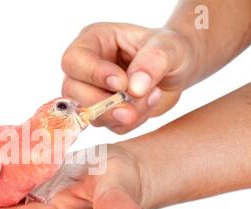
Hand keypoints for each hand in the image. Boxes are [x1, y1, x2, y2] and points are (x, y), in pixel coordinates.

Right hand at [61, 22, 196, 133]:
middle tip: (133, 108)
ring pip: (87, 113)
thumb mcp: (169, 47)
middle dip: (104, 104)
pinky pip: (108, 126)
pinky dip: (129, 123)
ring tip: (151, 97)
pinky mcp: (102, 112)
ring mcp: (91, 92)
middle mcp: (85, 67)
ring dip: (122, 114)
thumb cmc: (170, 50)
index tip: (123, 83)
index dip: (94, 75)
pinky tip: (147, 106)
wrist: (178, 70)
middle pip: (72, 91)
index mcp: (93, 41)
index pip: (74, 60)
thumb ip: (153, 62)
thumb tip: (134, 88)